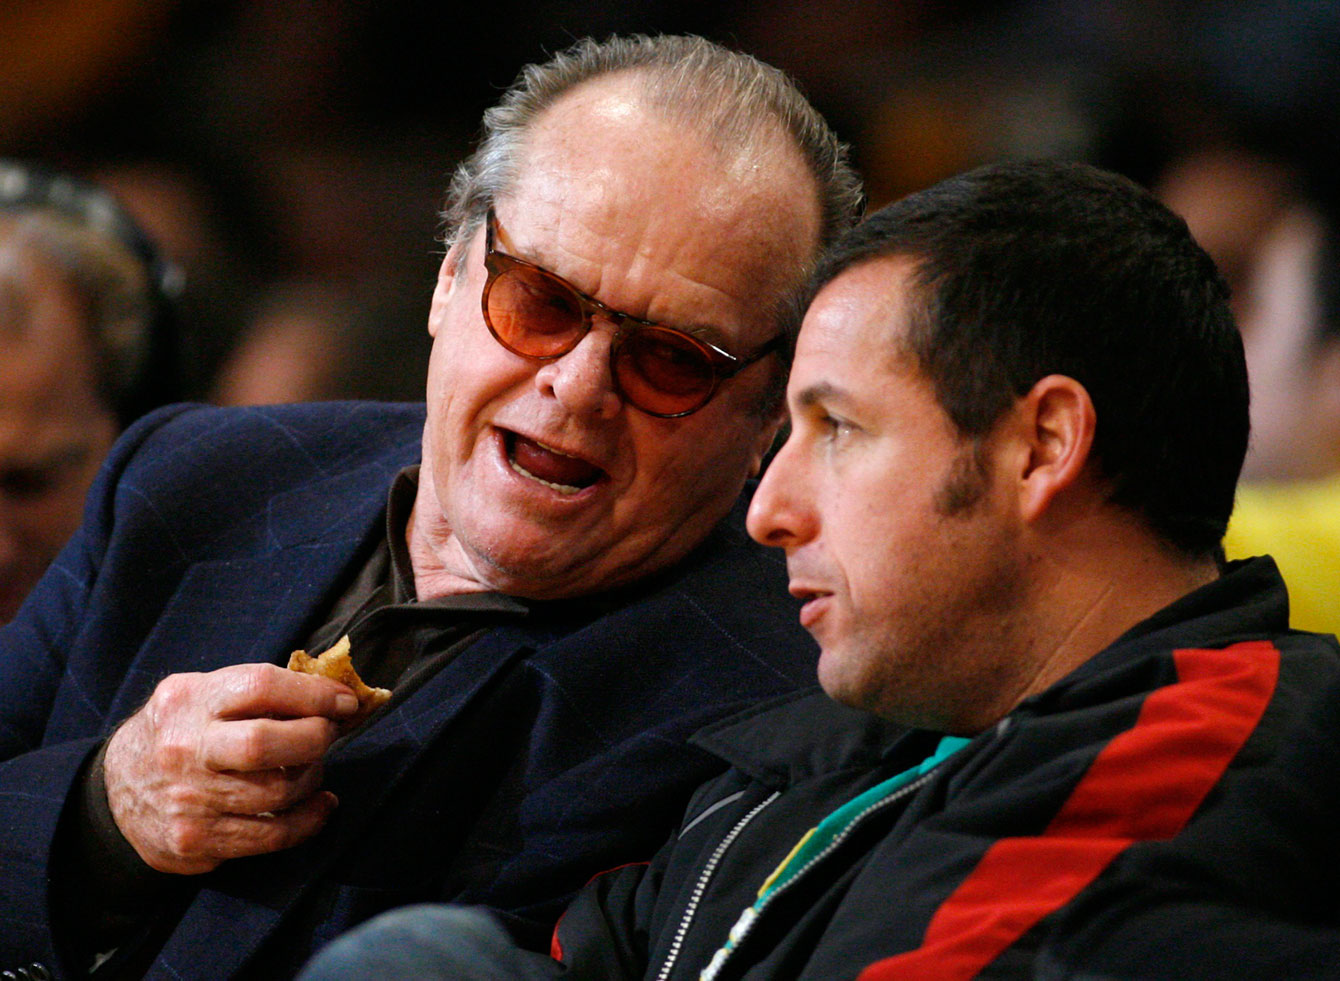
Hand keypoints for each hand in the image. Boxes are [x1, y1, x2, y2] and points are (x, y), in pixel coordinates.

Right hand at [103, 663, 361, 874]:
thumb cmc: (183, 731)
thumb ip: (259, 691)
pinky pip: (271, 834)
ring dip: (312, 779)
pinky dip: (309, 820)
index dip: (314, 693)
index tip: (345, 702)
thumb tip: (337, 698)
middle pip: (264, 743)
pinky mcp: (194, 840)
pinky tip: (319, 805)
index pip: (261, 685)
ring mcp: (188, 798)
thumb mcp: (203, 694)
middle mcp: (184, 748)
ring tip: (313, 769)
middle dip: (314, 738)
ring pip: (276, 792)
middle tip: (329, 735)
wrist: (115, 789)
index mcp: (190, 699)